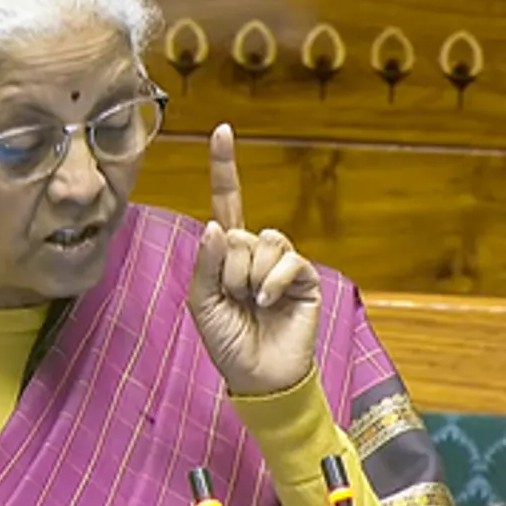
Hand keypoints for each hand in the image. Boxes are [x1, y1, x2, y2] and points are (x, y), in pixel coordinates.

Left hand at [187, 124, 321, 396]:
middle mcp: (255, 250)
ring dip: (249, 278)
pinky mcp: (304, 275)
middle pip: (237, 232)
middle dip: (229, 271)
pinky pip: (285, 259)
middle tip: (235, 300)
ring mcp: (281, 262)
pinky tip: (269, 303)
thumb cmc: (226, 341)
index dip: (225, 166)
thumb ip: (205, 263)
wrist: (258, 376)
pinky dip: (272, 282)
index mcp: (228, 252)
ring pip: (261, 242)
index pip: (227, 201)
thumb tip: (216, 225)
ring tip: (254, 304)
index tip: (222, 130)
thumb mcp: (201, 302)